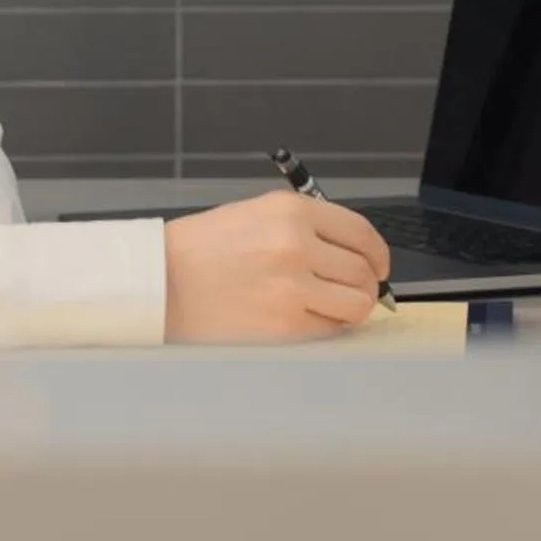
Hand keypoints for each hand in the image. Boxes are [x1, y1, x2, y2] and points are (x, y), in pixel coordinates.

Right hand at [162, 191, 392, 342]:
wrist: (162, 281)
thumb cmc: (204, 250)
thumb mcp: (256, 215)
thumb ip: (306, 228)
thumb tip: (354, 255)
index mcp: (290, 211)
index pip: (361, 233)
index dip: (377, 254)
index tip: (378, 265)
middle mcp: (297, 245)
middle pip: (364, 271)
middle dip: (365, 284)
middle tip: (351, 290)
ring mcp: (293, 287)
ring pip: (356, 303)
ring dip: (350, 307)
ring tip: (329, 307)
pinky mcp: (285, 324)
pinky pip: (330, 329)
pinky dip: (326, 326)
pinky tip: (304, 318)